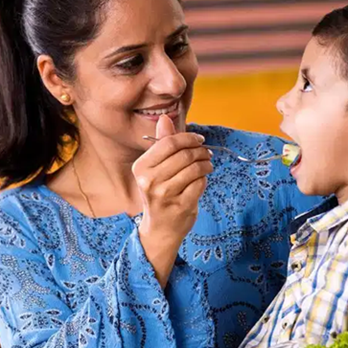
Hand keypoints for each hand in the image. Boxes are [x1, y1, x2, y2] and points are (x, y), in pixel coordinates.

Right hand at [132, 115, 212, 286]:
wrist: (160, 229)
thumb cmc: (160, 194)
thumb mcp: (155, 169)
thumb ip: (162, 143)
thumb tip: (165, 118)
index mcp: (141, 168)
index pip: (168, 143)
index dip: (188, 138)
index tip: (198, 139)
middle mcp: (150, 181)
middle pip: (184, 155)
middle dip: (200, 151)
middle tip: (207, 154)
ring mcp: (165, 195)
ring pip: (195, 168)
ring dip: (206, 165)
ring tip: (206, 166)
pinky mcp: (181, 206)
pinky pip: (200, 183)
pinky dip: (204, 179)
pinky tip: (201, 180)